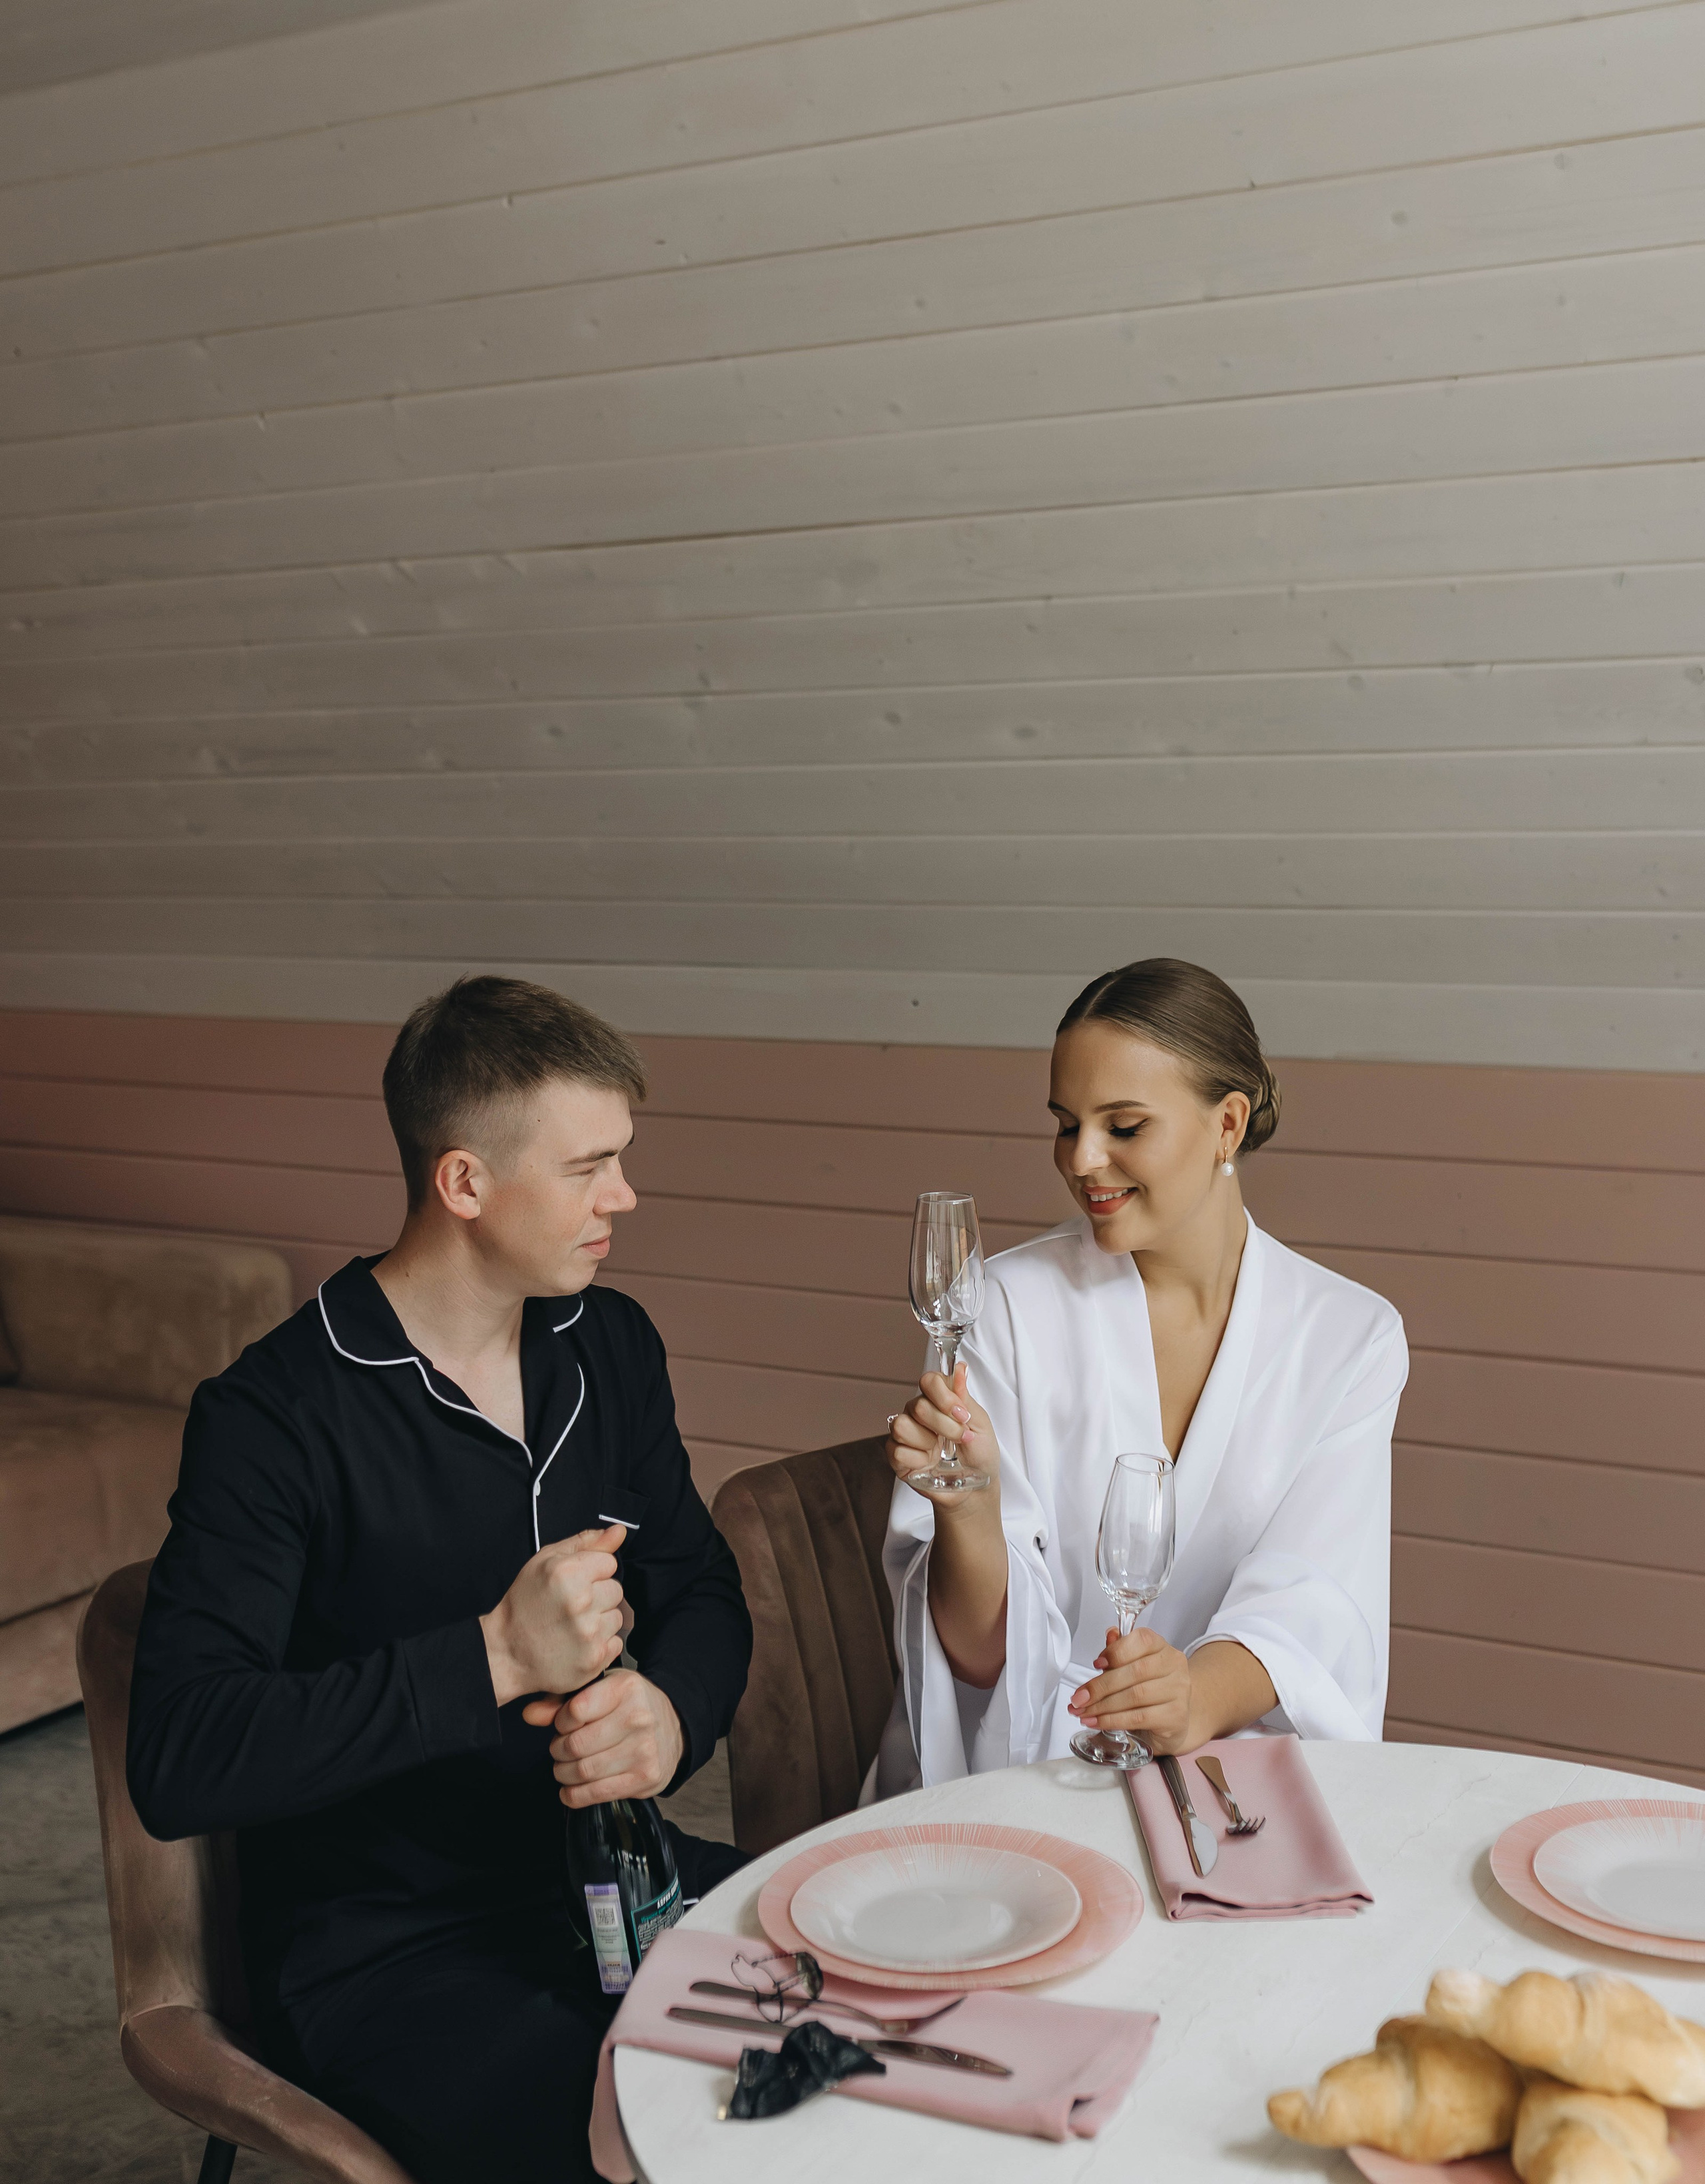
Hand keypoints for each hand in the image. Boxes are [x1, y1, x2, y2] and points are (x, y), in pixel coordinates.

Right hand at [480, 1524, 625, 1707]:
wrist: (507, 1652)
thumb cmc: (524, 1603)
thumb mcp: (545, 1561)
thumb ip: (586, 1542)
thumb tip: (619, 1531)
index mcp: (568, 1572)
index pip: (610, 1562)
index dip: (593, 1572)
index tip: (575, 1583)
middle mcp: (581, 1602)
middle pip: (616, 1590)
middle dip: (598, 1596)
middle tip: (572, 1606)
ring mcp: (589, 1633)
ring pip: (617, 1617)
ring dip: (600, 1621)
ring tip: (573, 1626)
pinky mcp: (594, 1659)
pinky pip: (616, 1644)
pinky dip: (601, 1645)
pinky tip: (578, 1644)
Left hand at [522, 1671, 683, 1806]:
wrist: (675, 1727)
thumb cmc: (631, 1705)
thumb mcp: (602, 1689)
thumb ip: (562, 1701)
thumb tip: (529, 1715)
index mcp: (626, 1688)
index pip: (574, 1711)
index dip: (560, 1722)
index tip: (563, 1725)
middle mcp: (639, 1718)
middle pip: (576, 1745)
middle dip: (558, 1751)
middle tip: (560, 1749)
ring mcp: (644, 1750)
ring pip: (583, 1771)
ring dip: (564, 1773)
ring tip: (565, 1767)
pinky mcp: (645, 1778)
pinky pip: (597, 1793)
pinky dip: (575, 1795)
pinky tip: (570, 1789)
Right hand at [885, 1364, 1000, 1510]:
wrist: (976, 1489)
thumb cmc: (979, 1454)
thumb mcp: (980, 1423)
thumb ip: (965, 1397)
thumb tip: (960, 1368)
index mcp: (938, 1401)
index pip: (929, 1381)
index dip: (942, 1395)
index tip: (961, 1413)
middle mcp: (918, 1413)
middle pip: (917, 1406)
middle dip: (944, 1425)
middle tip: (961, 1438)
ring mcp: (906, 1435)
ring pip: (901, 1425)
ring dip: (928, 1442)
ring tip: (941, 1453)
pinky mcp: (897, 1457)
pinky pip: (897, 1451)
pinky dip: (918, 1460)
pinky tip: (928, 1464)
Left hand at [1066, 1624, 1194, 1753]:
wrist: (1172, 1721)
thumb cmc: (1149, 1691)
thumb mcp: (1133, 1668)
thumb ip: (1120, 1652)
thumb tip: (1110, 1635)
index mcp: (1163, 1648)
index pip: (1142, 1640)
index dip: (1116, 1651)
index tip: (1096, 1664)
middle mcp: (1174, 1666)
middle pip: (1135, 1671)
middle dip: (1100, 1686)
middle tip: (1079, 1698)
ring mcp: (1178, 1692)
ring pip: (1135, 1696)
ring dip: (1103, 1706)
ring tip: (1084, 1712)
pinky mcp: (1175, 1716)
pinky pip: (1139, 1717)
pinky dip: (1113, 1720)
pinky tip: (1098, 1722)